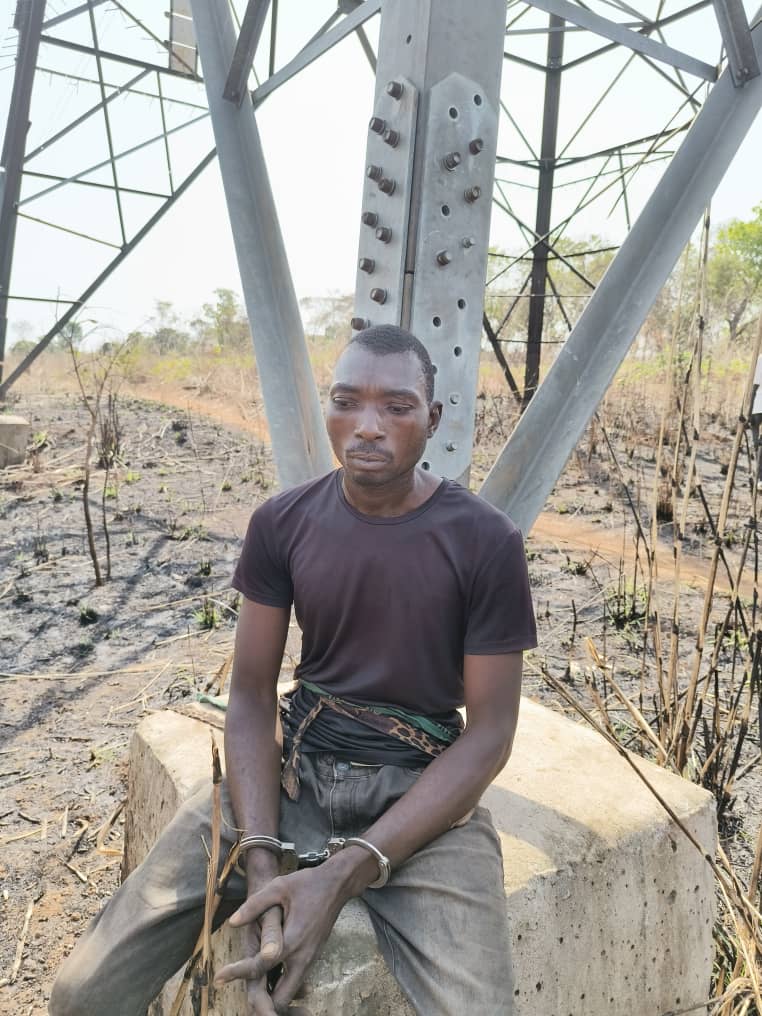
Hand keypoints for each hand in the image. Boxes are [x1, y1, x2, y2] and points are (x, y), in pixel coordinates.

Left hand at [217, 864, 355, 1013]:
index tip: (219, 978)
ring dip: (272, 998)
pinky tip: (268, 980)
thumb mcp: (279, 887)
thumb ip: (254, 905)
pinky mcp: (312, 957)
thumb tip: (232, 922)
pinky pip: (295, 983)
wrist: (337, 884)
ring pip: (289, 994)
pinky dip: (282, 989)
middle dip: (262, 1004)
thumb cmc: (308, 884)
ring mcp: (309, 959)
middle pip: (280, 999)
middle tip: (243, 996)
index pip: (260, 966)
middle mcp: (302, 957)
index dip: (237, 973)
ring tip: (252, 993)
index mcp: (292, 941)